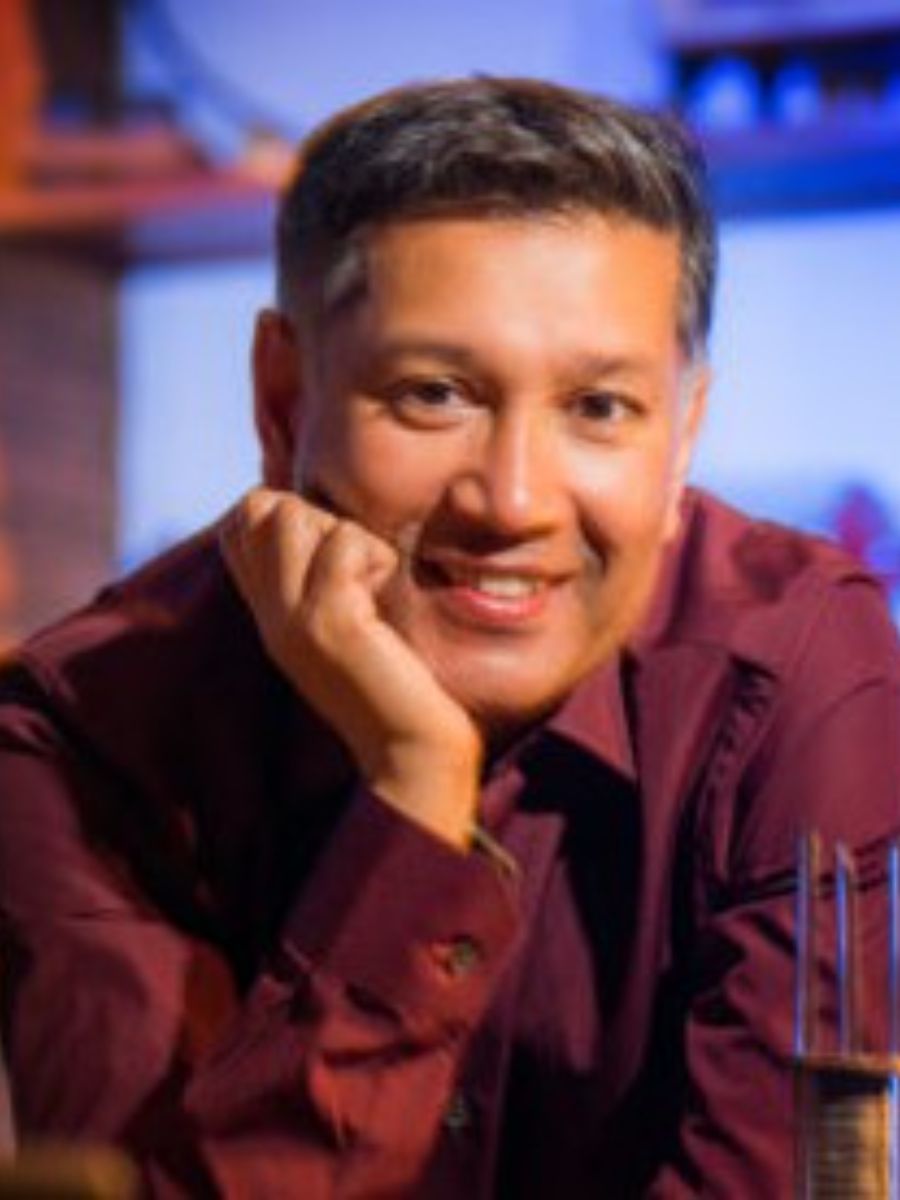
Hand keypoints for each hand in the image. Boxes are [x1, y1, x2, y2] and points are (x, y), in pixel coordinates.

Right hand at [219, 488, 481, 847]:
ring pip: (294, 515)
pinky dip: (375, 554)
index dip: (292, 511)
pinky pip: (344, 542)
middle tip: (357, 571)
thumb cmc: (394, 683)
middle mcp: (269, 613)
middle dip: (319, 517)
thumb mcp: (341, 622)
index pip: (241, 519)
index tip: (336, 556)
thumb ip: (320, 576)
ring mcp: (292, 617)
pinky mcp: (329, 621)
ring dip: (347, 534)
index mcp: (269, 612)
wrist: (410, 752)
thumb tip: (323, 515)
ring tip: (372, 585)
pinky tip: (387, 595)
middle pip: (261, 506)